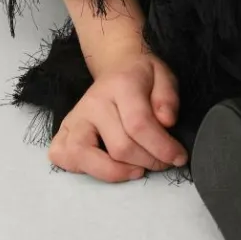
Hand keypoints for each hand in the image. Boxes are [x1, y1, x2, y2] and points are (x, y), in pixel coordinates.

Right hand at [48, 50, 189, 181]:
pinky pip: (63, 158)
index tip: (178, 158)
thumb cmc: (142, 77)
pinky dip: (83, 170)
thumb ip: (168, 98)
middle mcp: (92, 102)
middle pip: (119, 146)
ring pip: (86, 157)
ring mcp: (74, 118)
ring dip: (117, 172)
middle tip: (163, 162)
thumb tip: (167, 122)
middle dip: (148, 162)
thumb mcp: (164, 77)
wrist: (117, 67)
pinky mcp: (61, 132)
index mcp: (120, 85)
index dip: (162, 147)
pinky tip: (107, 165)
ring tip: (137, 169)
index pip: (139, 124)